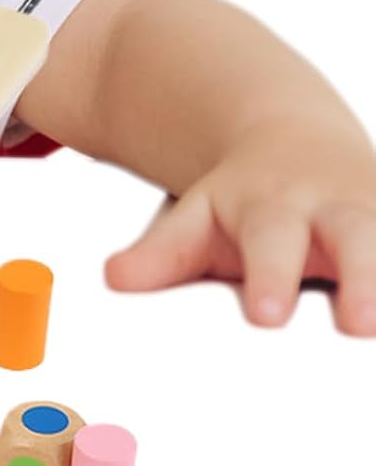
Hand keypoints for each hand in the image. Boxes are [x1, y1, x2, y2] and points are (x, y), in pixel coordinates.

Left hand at [105, 119, 375, 334]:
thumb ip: (160, 254)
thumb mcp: (195, 220)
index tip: (268, 316)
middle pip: (359, 239)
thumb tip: (115, 277)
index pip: (270, 244)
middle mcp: (337, 206)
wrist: (292, 141)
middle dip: (367, 277)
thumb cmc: (240, 202)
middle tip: (363, 325)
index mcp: (273, 207)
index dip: (270, 278)